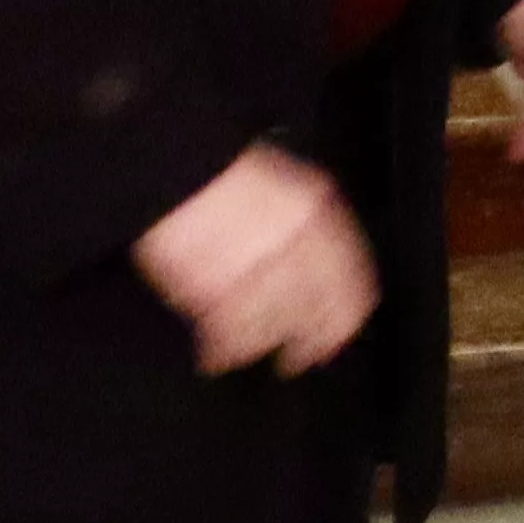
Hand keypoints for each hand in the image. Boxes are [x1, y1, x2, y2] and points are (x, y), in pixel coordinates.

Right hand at [134, 146, 374, 376]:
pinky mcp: (213, 287)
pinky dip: (224, 350)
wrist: (174, 166)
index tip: (344, 329)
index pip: (350, 276)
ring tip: (251, 352)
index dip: (348, 310)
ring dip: (262, 344)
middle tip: (304, 356)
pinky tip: (218, 356)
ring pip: (272, 325)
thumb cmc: (223, 174)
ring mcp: (253, 267)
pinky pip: (227, 333)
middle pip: (315, 309)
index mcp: (316, 212)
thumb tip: (317, 271)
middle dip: (312, 340)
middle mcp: (292, 241)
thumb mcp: (286, 188)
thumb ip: (307, 229)